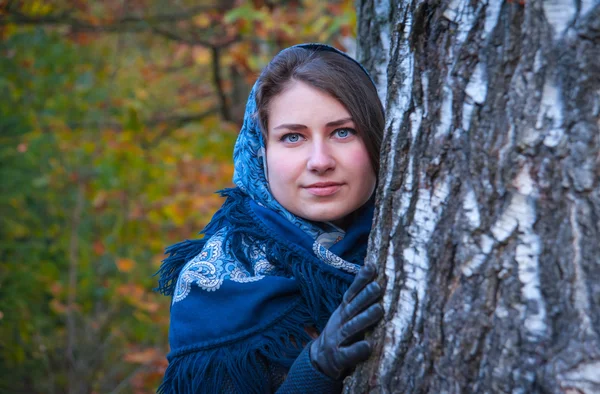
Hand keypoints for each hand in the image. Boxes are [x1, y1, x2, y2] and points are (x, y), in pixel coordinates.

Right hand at [310, 263, 383, 379]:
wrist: (320, 360)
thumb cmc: (341, 333)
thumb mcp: (346, 315)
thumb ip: (359, 300)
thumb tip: (373, 274)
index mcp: (343, 311)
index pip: (352, 293)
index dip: (361, 280)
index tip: (372, 267)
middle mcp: (340, 322)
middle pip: (353, 307)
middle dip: (365, 296)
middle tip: (378, 287)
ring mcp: (337, 339)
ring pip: (351, 327)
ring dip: (364, 318)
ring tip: (379, 310)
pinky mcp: (338, 358)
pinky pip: (348, 354)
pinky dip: (357, 350)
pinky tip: (368, 345)